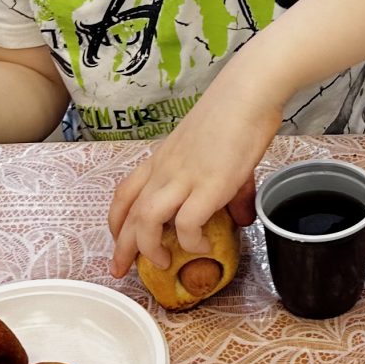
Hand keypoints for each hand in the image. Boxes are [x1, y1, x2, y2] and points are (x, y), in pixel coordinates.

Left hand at [107, 80, 278, 275]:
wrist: (247, 93)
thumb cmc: (235, 114)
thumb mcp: (217, 151)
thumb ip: (225, 187)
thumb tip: (241, 217)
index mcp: (163, 159)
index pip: (125, 192)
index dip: (117, 220)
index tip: (117, 240)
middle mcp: (166, 170)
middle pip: (130, 214)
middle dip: (122, 247)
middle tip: (120, 270)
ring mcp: (185, 177)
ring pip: (147, 220)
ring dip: (149, 248)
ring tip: (162, 264)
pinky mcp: (209, 185)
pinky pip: (187, 224)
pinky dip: (191, 241)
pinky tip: (203, 246)